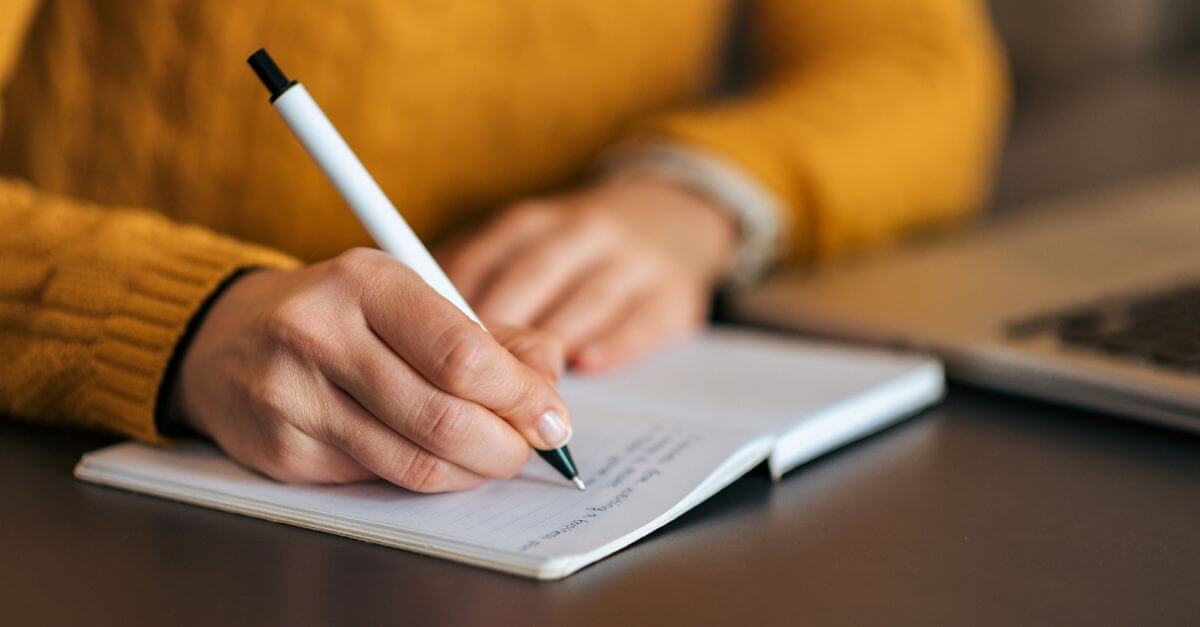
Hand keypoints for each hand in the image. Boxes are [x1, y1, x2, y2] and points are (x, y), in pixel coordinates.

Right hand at [166, 248, 570, 492]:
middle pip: (443, 416)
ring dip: (472, 470)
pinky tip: (437, 459)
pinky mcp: (282, 452)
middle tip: (529, 447)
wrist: (224, 339)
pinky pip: (379, 481)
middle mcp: (321, 334)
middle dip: (505, 444)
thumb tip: (549, 376)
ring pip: (414, 461)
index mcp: (365, 281)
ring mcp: (294, 397)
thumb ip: (489, 334)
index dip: (520, 395)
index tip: (551, 415)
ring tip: (492, 457)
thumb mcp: (411, 299)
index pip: (462, 353)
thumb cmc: (340, 315)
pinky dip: (426, 477)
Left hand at [438, 177, 737, 372]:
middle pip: (531, 280)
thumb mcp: (524, 247)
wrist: (672, 217)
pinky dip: (612, 343)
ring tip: (522, 389)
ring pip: (584, 300)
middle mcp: (582, 232)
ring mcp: (632, 261)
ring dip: (551, 344)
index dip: (453, 307)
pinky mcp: (674, 294)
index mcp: (532, 223)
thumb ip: (476, 281)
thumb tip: (413, 332)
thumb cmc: (574, 250)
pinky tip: (586, 365)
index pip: (483, 260)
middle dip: (499, 333)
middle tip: (470, 383)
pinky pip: (641, 320)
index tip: (428, 348)